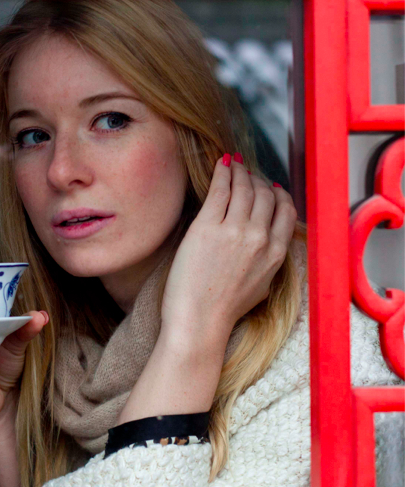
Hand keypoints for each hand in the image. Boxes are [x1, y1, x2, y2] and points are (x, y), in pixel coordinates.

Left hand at [160, 155, 296, 343]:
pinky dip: (223, 172)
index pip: (286, 210)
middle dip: (258, 180)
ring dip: (240, 172)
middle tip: (247, 174)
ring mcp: (234, 230)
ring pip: (244, 187)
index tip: (269, 188)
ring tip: (233, 165)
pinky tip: (221, 165)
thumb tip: (269, 243)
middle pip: (265, 194)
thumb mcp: (262, 287)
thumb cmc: (225, 310)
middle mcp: (260, 238)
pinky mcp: (207, 227)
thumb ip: (270, 262)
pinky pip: (220, 189)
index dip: (277, 194)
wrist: (200, 321)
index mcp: (276, 254)